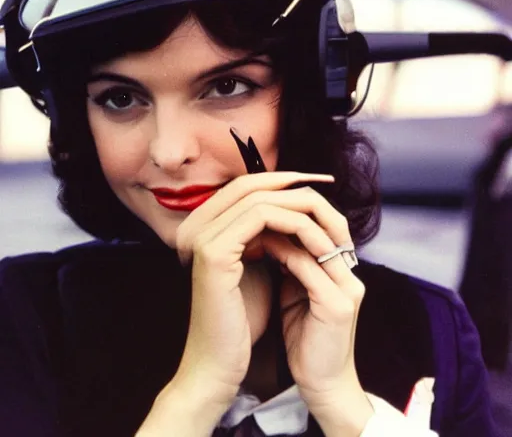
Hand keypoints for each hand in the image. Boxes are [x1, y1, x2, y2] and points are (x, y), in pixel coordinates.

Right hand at [173, 172, 334, 402]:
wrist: (222, 361)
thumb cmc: (243, 316)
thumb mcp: (258, 263)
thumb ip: (266, 233)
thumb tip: (293, 206)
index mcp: (201, 226)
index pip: (243, 185)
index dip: (281, 179)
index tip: (317, 183)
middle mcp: (193, 224)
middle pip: (250, 183)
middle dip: (295, 184)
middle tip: (329, 189)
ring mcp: (200, 235)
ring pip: (259, 198)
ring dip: (301, 208)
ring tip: (329, 226)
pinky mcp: (213, 251)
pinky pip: (262, 217)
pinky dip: (296, 224)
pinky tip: (318, 242)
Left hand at [259, 187, 372, 433]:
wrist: (320, 383)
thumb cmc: (304, 337)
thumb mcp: (297, 291)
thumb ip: (292, 262)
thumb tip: (270, 233)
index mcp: (342, 267)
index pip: (325, 219)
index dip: (293, 205)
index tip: (258, 202)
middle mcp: (350, 272)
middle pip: (328, 218)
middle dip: (290, 205)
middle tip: (256, 200)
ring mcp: (347, 286)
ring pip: (316, 237)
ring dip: (282, 224)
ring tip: (253, 217)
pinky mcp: (337, 304)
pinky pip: (306, 266)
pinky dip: (281, 252)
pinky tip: (256, 246)